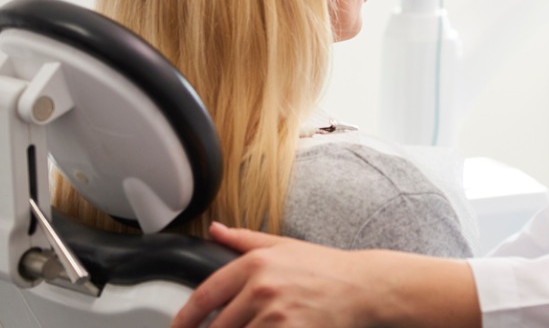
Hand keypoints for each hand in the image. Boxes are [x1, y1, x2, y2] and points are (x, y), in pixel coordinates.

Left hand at [172, 222, 377, 327]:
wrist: (364, 287)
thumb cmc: (326, 268)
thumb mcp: (284, 246)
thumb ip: (245, 240)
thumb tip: (214, 230)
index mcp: (255, 264)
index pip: (205, 296)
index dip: (184, 318)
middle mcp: (262, 289)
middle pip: (217, 327)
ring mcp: (277, 315)